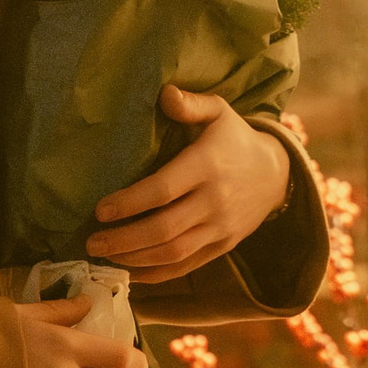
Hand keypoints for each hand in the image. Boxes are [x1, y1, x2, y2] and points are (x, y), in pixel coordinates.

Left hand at [86, 85, 292, 284]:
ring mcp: (221, 227)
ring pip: (173, 253)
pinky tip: (130, 271)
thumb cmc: (235, 139)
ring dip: (135, 259)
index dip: (129, 203)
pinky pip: (187, 266)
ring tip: (104, 256)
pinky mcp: (223, 246)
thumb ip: (191, 103)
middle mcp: (215, 200)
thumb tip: (164, 93)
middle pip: (164, 229)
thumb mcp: (219, 112)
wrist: (276, 174)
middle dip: (123, 240)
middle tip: (91, 242)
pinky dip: (156, 274)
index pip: (163, 190)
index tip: (100, 210)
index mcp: (208, 165)